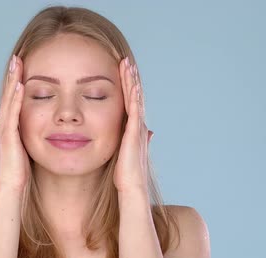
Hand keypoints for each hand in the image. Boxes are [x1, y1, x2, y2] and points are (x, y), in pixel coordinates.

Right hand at [0, 55, 29, 192]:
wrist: (11, 189)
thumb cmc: (18, 173)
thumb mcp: (21, 149)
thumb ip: (19, 136)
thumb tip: (12, 123)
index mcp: (7, 128)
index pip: (11, 101)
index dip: (14, 84)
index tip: (20, 68)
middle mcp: (3, 126)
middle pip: (7, 96)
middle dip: (12, 77)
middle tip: (16, 58)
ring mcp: (4, 130)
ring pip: (8, 101)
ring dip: (13, 82)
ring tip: (17, 64)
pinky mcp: (8, 137)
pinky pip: (13, 114)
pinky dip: (16, 99)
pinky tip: (21, 86)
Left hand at [113, 57, 153, 193]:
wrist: (131, 187)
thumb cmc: (125, 175)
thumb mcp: (124, 153)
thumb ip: (129, 142)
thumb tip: (141, 134)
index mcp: (133, 129)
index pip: (131, 103)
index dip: (128, 87)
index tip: (124, 72)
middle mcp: (138, 126)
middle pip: (135, 97)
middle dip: (131, 79)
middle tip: (127, 61)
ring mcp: (138, 129)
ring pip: (136, 100)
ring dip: (133, 82)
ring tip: (129, 65)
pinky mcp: (134, 134)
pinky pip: (135, 111)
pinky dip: (134, 97)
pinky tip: (132, 85)